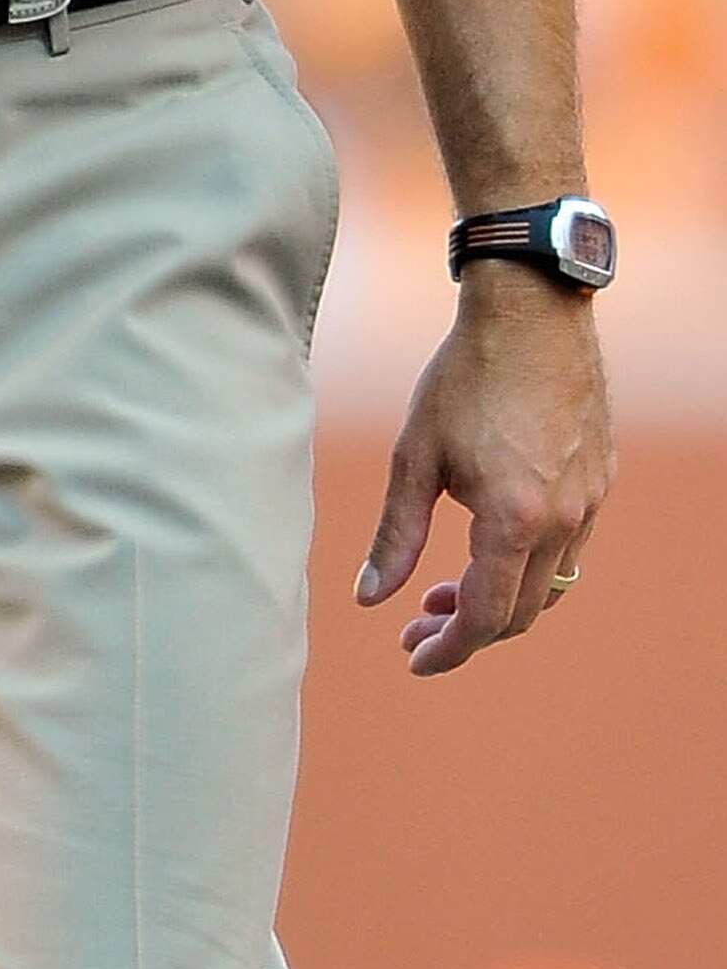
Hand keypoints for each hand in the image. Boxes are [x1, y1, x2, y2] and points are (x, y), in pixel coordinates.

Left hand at [354, 264, 613, 675]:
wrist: (530, 311)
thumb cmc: (464, 376)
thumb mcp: (416, 455)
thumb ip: (395, 533)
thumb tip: (368, 597)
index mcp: (514, 519)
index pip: (485, 617)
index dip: (448, 648)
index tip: (413, 657)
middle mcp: (563, 520)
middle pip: (521, 613)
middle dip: (467, 628)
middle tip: (417, 621)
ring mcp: (590, 501)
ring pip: (550, 584)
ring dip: (500, 598)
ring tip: (445, 588)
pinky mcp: (601, 480)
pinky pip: (570, 547)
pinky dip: (529, 563)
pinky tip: (491, 545)